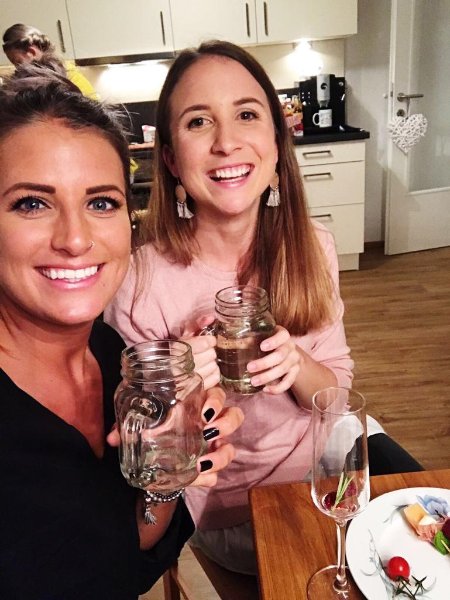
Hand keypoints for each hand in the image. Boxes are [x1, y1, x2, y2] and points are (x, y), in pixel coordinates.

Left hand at [107, 387, 243, 487]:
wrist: (154, 465)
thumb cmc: (153, 433)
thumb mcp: (140, 425)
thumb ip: (126, 427)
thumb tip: (112, 438)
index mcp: (198, 406)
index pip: (218, 396)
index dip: (216, 401)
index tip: (204, 410)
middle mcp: (211, 425)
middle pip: (234, 417)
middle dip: (226, 423)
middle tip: (208, 430)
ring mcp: (213, 449)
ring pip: (230, 449)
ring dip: (221, 455)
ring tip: (203, 461)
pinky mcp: (208, 471)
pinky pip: (216, 476)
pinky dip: (207, 478)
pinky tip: (195, 478)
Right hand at [181, 316, 219, 389]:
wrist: (164, 373)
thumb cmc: (176, 352)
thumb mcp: (183, 335)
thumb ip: (196, 324)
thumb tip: (210, 318)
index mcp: (178, 350)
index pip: (205, 344)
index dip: (209, 341)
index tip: (208, 341)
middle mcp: (183, 366)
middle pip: (211, 355)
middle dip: (210, 351)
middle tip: (204, 352)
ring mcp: (189, 380)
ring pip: (214, 366)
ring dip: (211, 362)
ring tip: (204, 361)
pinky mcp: (196, 389)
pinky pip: (215, 378)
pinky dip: (214, 373)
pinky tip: (206, 370)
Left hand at [246, 325, 300, 393]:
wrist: (287, 353)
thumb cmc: (269, 342)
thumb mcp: (262, 337)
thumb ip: (251, 338)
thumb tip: (237, 342)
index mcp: (283, 335)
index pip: (282, 336)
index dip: (273, 341)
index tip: (262, 347)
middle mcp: (291, 347)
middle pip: (280, 355)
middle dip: (264, 363)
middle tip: (249, 368)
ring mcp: (294, 360)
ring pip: (283, 370)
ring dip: (267, 377)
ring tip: (253, 382)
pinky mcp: (295, 373)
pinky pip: (288, 382)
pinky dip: (277, 388)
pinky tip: (265, 390)